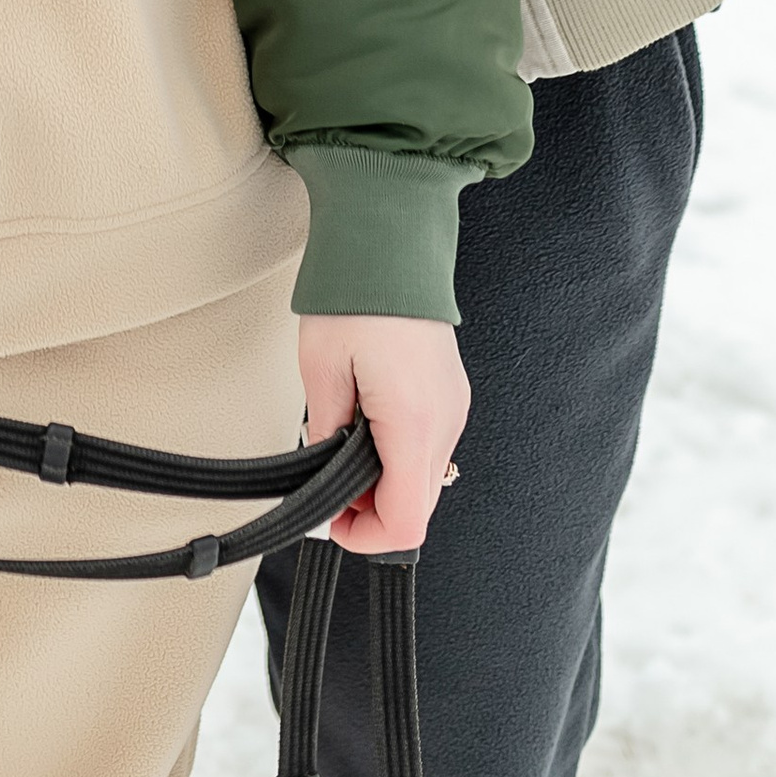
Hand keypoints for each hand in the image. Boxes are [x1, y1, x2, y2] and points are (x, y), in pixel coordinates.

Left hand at [296, 315, 468, 554]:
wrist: (391, 241)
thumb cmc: (356, 295)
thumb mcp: (322, 369)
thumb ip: (327, 434)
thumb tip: (325, 478)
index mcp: (413, 421)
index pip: (406, 520)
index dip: (366, 535)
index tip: (334, 522)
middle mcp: (445, 420)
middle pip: (418, 505)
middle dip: (372, 509)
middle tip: (331, 485)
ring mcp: (453, 406)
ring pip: (424, 477)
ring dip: (385, 479)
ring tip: (344, 443)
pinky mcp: (450, 393)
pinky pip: (429, 445)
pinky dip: (398, 453)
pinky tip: (368, 424)